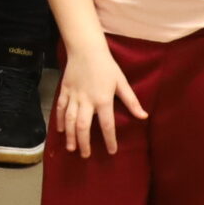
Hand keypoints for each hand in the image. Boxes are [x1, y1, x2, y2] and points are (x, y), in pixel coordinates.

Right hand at [52, 43, 142, 157]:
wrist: (86, 50)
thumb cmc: (107, 66)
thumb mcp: (122, 82)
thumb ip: (131, 101)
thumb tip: (143, 116)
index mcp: (103, 100)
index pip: (107, 125)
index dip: (110, 140)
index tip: (112, 151)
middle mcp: (87, 101)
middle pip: (84, 127)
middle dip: (84, 142)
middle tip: (85, 155)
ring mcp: (74, 96)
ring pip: (70, 120)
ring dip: (70, 136)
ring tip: (71, 148)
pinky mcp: (64, 91)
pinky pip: (61, 109)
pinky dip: (60, 120)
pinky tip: (61, 130)